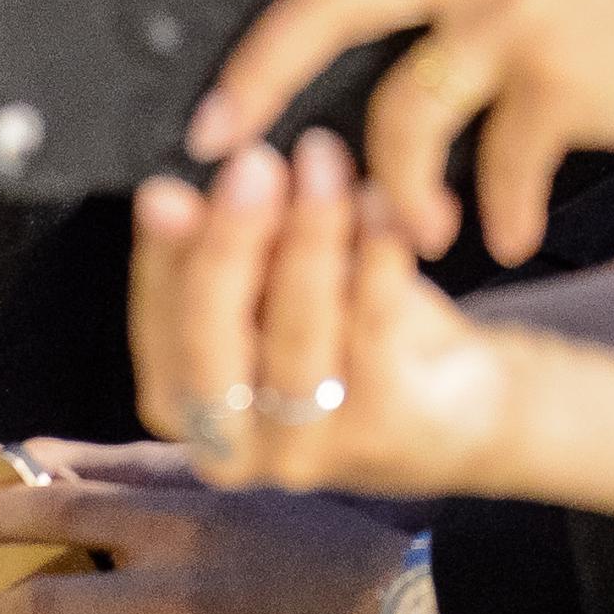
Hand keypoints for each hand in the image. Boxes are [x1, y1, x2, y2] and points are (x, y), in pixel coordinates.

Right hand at [131, 135, 533, 498]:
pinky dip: (375, 257)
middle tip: (253, 163)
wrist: (455, 402)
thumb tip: (166, 199)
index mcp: (180, 408)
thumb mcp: (268, 286)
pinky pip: (373, 329)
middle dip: (232, 242)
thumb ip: (217, 249)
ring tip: (324, 163)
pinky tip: (379, 201)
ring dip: (310, 234)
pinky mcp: (381, 430)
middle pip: (214, 341)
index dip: (163, 256)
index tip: (169, 188)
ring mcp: (305, 450)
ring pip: (297, 332)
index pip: (159, 324)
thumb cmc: (340, 331)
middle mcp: (231, 448)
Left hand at [148, 0, 613, 262]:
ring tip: (406, 232)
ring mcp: (529, 4)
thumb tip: (367, 40)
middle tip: (208, 136)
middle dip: (259, 69)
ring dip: (386, 184)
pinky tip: (509, 238)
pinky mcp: (572, 78)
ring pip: (402, 102)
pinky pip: (495, 166)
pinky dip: (496, 213)